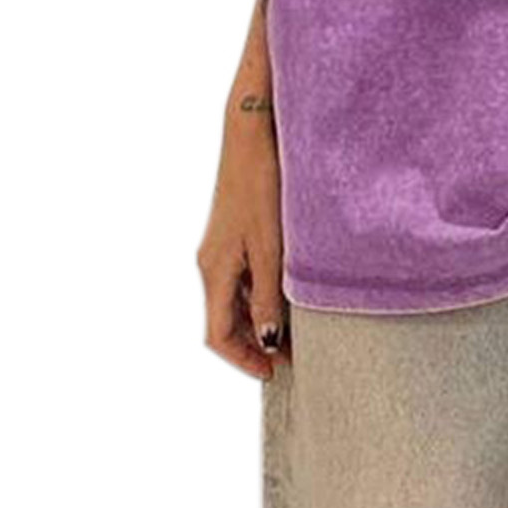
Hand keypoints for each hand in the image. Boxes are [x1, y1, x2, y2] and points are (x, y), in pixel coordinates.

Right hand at [197, 99, 287, 378]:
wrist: (252, 134)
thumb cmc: (262, 187)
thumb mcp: (270, 248)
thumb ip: (268, 296)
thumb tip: (267, 340)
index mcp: (214, 271)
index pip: (217, 335)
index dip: (243, 359)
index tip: (271, 373)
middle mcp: (211, 263)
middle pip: (225, 321)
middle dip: (254, 344)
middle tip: (291, 358)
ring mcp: (220, 248)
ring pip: (235, 299)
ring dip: (260, 320)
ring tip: (296, 330)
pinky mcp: (233, 233)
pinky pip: (242, 277)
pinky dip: (261, 294)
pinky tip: (288, 293)